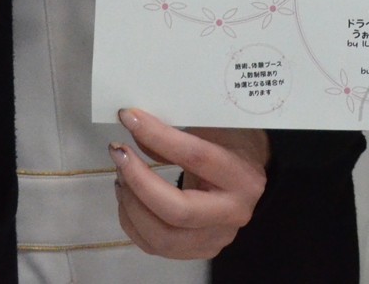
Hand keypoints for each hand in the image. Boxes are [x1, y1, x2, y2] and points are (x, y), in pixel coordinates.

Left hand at [110, 108, 269, 258]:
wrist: (249, 176)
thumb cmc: (232, 143)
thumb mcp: (212, 127)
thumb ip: (177, 131)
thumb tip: (134, 127)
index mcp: (242, 176)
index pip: (196, 157)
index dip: (158, 137)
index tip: (129, 117)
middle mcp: (233, 213)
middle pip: (178, 210)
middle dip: (139, 181)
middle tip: (119, 154)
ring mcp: (215, 239)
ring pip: (161, 236)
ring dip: (131, 204)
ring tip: (121, 174)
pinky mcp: (198, 252)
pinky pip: (154, 246)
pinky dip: (132, 221)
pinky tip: (127, 196)